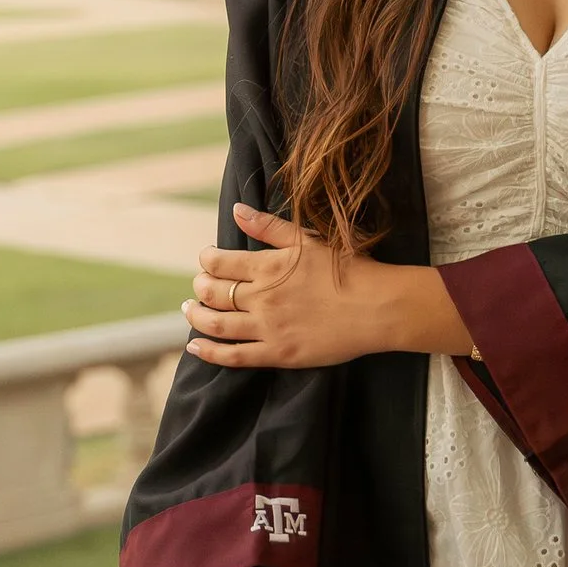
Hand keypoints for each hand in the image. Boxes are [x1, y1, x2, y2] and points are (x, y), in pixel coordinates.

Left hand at [185, 204, 465, 369]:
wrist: (378, 307)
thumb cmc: (348, 269)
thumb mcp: (308, 239)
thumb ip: (269, 226)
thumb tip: (237, 209)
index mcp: (268, 266)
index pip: (219, 263)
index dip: (207, 260)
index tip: (207, 260)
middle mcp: (262, 297)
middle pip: (213, 293)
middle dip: (199, 288)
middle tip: (197, 286)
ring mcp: (268, 328)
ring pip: (216, 324)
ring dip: (196, 317)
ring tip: (189, 311)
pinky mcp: (278, 354)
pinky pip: (234, 357)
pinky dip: (209, 352)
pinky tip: (195, 346)